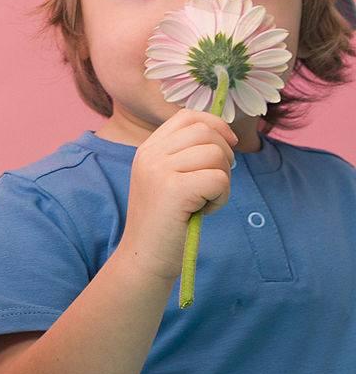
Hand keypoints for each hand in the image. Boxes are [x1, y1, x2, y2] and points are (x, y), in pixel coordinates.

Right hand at [121, 109, 237, 287]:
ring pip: (215, 154)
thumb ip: (185, 156)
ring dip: (223, 180)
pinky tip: (205, 211)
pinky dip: (221, 198)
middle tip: (216, 183)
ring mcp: (159, 169)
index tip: (227, 146)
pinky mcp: (174, 189)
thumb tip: (224, 136)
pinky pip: (219, 179)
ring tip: (206, 200)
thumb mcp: (169, 180)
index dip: (215, 125)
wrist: (144, 257)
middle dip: (224, 155)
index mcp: (148, 148)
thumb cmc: (165, 222)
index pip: (188, 116)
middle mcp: (150, 154)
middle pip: (206, 131)